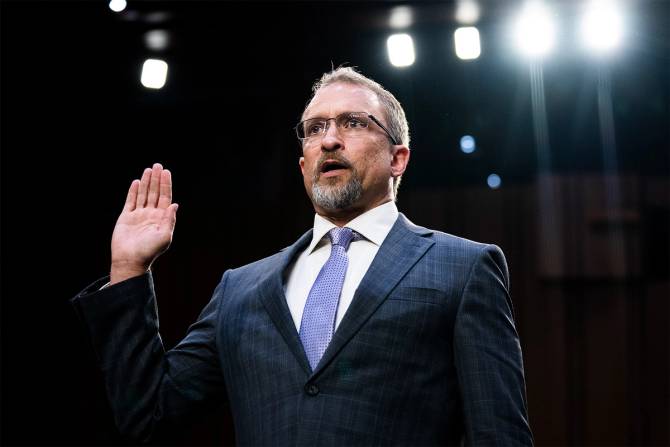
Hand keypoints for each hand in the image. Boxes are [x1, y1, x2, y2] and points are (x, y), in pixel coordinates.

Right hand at [110, 163, 178, 283]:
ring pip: (143, 194)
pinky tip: (137, 182)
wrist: (130, 260)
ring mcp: (138, 215)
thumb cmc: (149, 251)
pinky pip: (130, 201)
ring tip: (149, 170)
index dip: (166, 184)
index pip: (165, 197)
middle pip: (155, 193)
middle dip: (156, 179)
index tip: (166, 172)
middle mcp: (151, 215)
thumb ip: (169, 220)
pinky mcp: (126, 217)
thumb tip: (175, 204)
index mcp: (161, 218)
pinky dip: (133, 191)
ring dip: (146, 182)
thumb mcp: (165, 236)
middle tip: (158, 165)